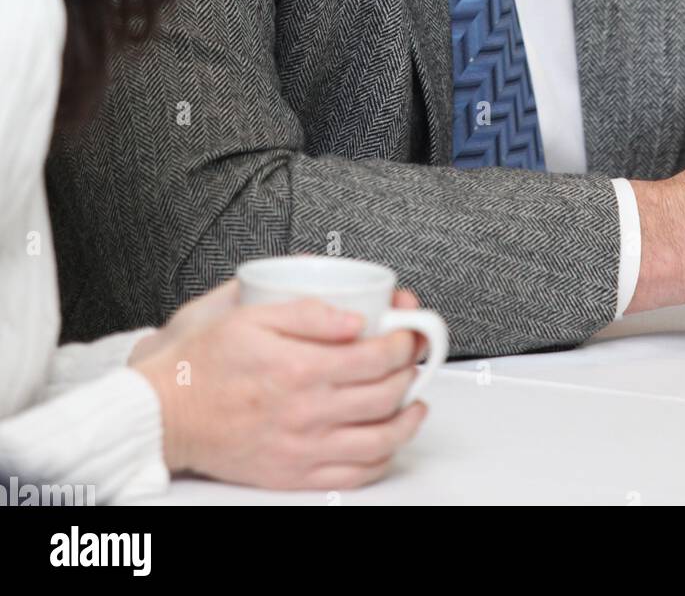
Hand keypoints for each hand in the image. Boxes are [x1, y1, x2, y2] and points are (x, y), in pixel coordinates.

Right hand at [132, 284, 428, 489]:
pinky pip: (354, 475)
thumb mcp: (250, 315)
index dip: (403, 342)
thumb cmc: (204, 364)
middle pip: (385, 394)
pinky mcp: (294, 475)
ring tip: (414, 400)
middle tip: (412, 357)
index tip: (407, 332)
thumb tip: (355, 317)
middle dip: (409, 371)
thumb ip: (308, 312)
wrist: (167, 414)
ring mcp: (303, 448)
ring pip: (379, 439)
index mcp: (300, 368)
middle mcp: (306, 412)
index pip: (375, 356)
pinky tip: (387, 440)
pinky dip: (382, 458)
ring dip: (407, 418)